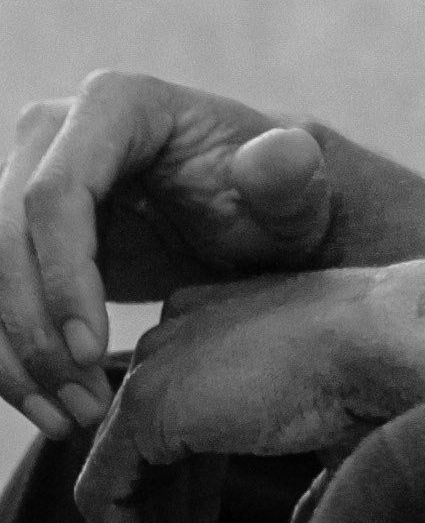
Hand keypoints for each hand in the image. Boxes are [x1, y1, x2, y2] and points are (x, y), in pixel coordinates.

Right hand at [0, 75, 341, 444]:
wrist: (254, 221)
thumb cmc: (276, 205)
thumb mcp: (296, 195)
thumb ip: (290, 177)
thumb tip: (282, 154)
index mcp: (116, 104)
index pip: (57, 193)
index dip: (63, 275)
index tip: (91, 350)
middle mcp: (53, 131)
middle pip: (3, 234)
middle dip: (34, 329)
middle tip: (80, 402)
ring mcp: (24, 177)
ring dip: (13, 353)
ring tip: (66, 417)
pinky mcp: (18, 232)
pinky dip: (7, 354)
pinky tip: (44, 407)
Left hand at [73, 269, 424, 522]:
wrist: (398, 347)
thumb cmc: (393, 380)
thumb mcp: (340, 440)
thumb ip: (304, 485)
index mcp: (222, 337)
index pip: (185, 437)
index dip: (195, 512)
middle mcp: (178, 341)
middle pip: (151, 464)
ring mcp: (154, 369)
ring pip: (122, 482)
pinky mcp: (143, 404)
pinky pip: (105, 495)